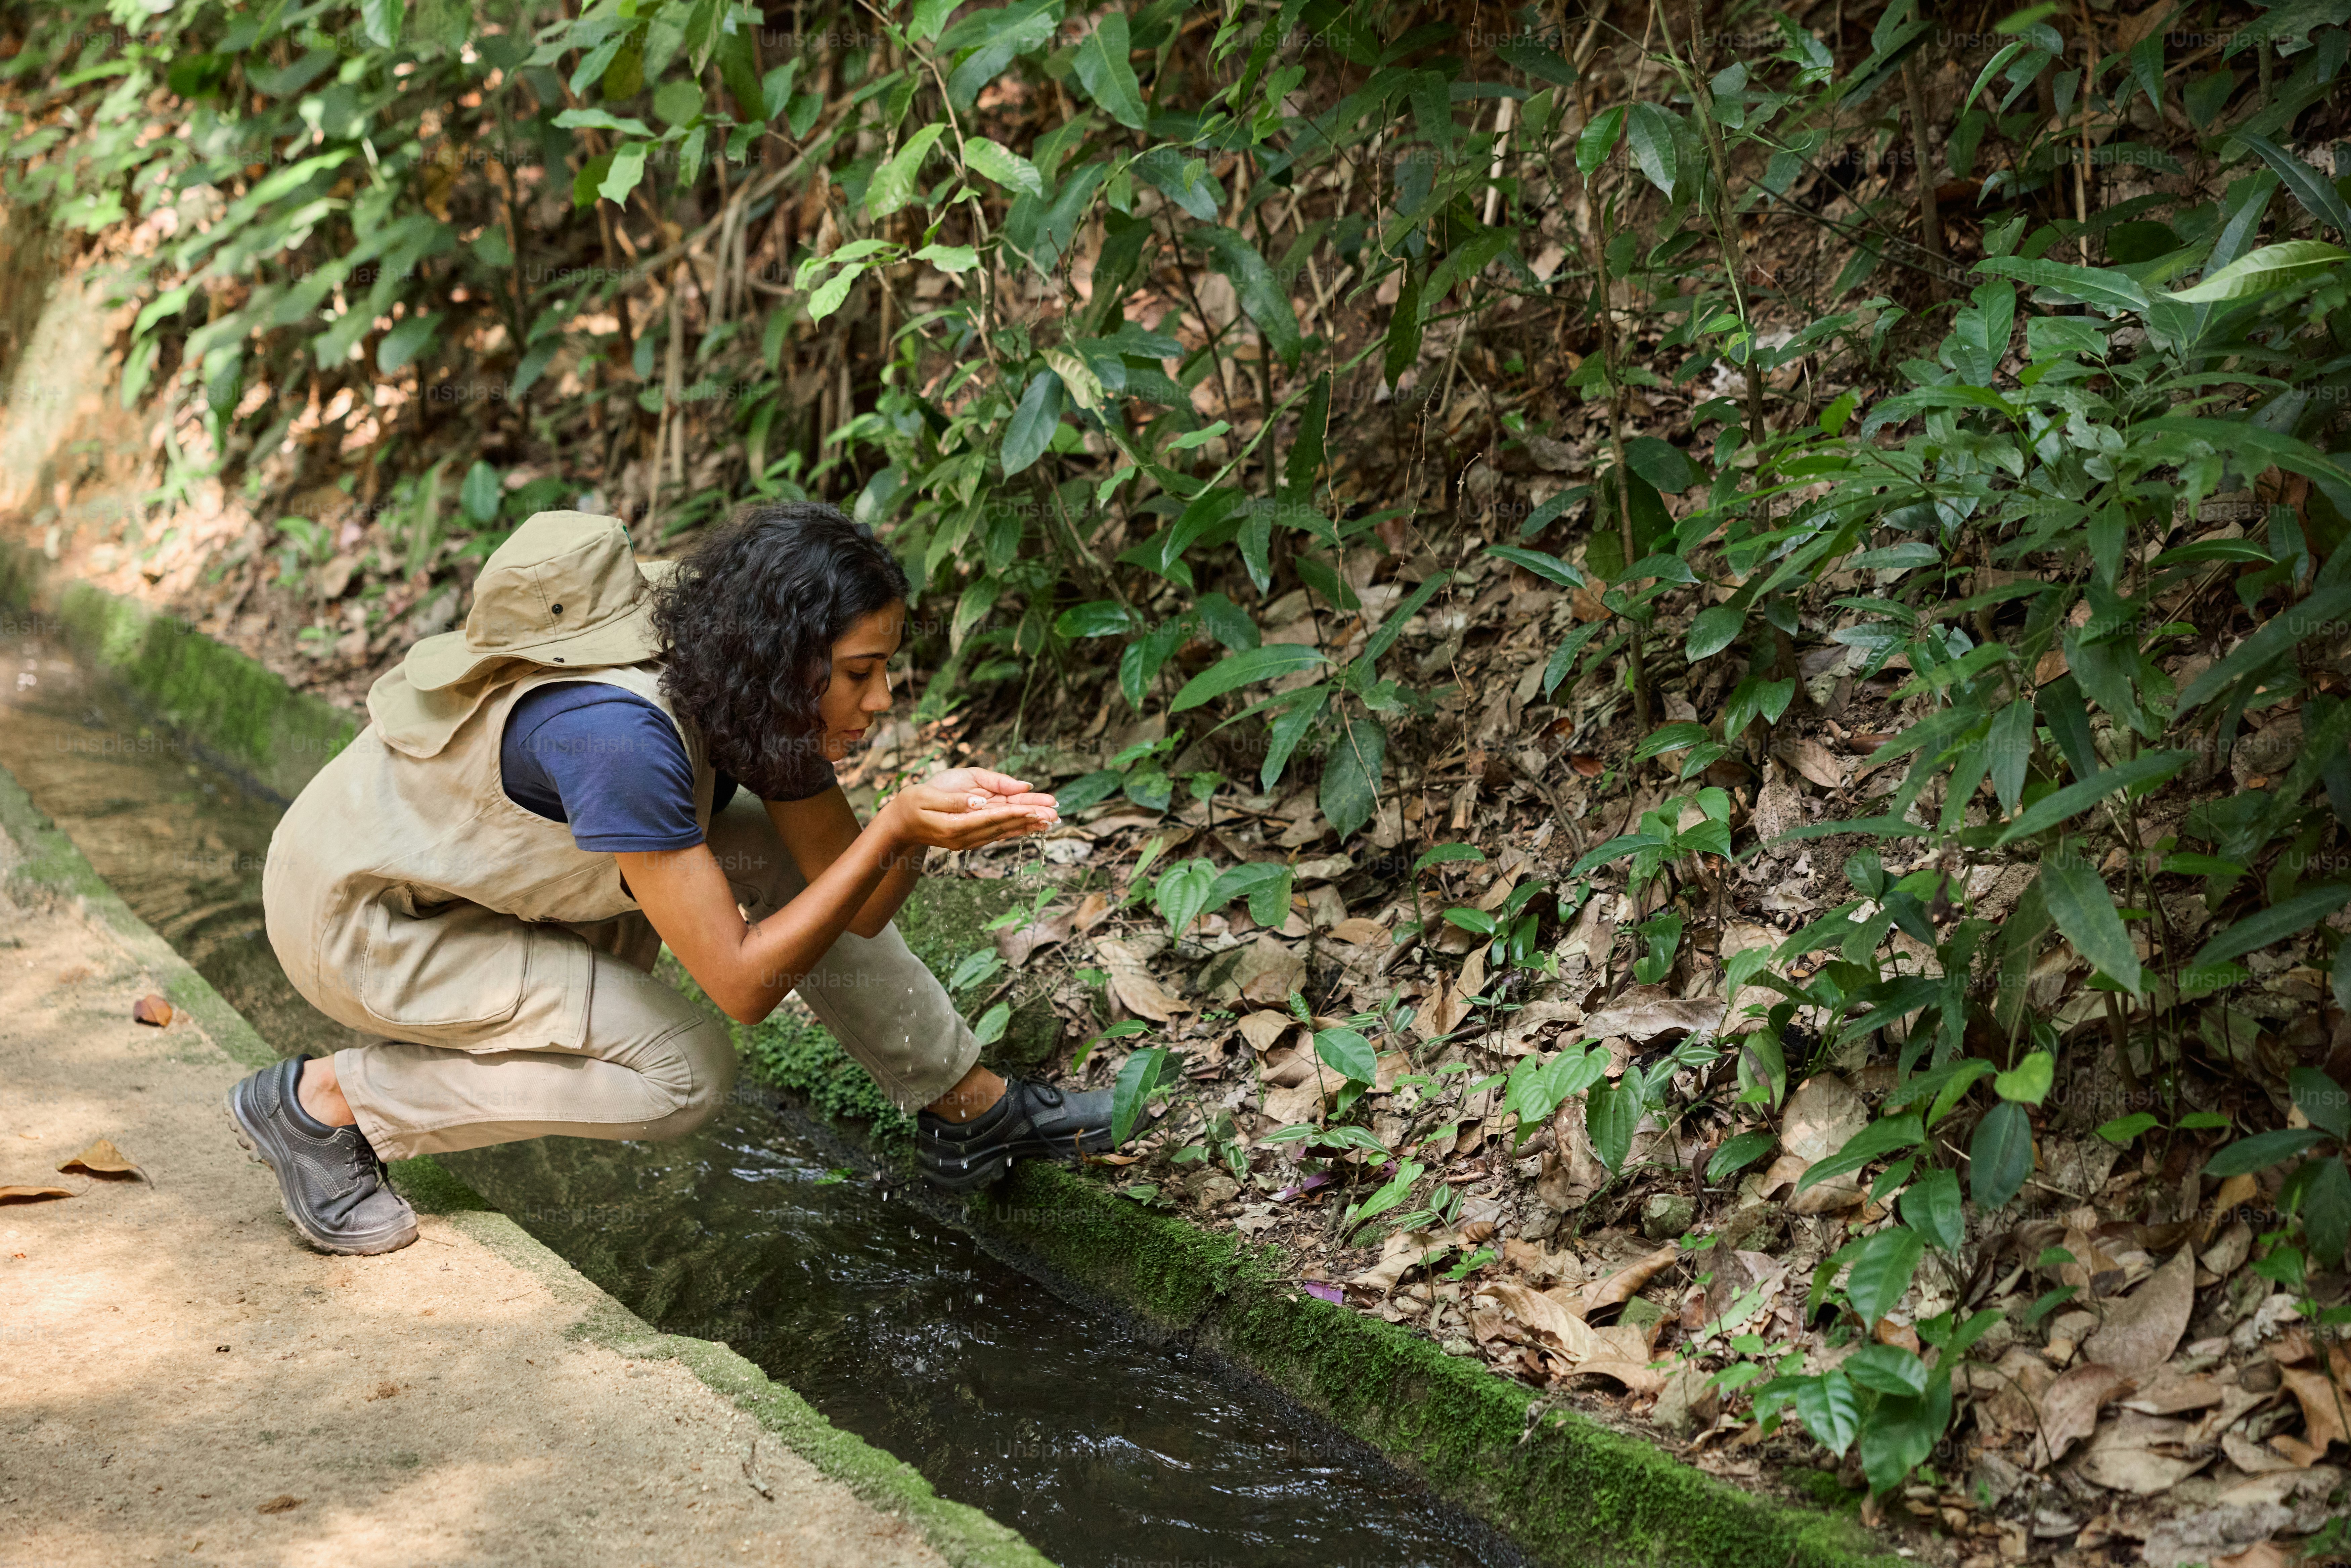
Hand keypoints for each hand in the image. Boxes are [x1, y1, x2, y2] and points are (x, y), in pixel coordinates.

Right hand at [879, 767, 1057, 852]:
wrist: (898, 824)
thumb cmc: (910, 804)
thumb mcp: (926, 796)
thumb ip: (954, 800)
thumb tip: (979, 802)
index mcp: (954, 825)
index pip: (991, 817)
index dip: (1014, 811)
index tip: (1035, 807)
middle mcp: (965, 836)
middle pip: (1002, 826)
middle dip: (1029, 820)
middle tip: (1054, 815)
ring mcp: (968, 839)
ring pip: (1003, 831)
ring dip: (1026, 825)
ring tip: (1050, 821)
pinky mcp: (969, 837)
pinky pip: (996, 833)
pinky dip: (1014, 829)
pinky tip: (1030, 825)